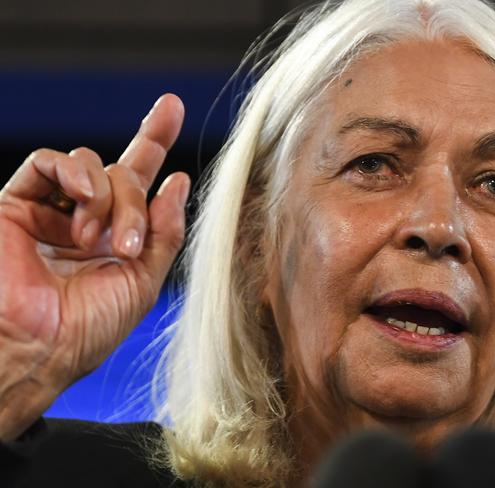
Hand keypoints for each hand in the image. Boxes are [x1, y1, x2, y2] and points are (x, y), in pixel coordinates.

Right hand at [0, 94, 188, 439]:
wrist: (35, 348)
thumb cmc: (87, 328)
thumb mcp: (143, 280)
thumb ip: (163, 231)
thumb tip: (178, 181)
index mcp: (113, 239)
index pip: (137, 181)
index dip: (154, 141)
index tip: (172, 108)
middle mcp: (84, 220)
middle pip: (124, 174)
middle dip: (136, 201)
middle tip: (127, 243)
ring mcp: (50, 210)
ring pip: (93, 166)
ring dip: (108, 198)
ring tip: (98, 239)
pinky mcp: (14, 203)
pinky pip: (49, 162)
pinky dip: (75, 174)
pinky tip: (83, 203)